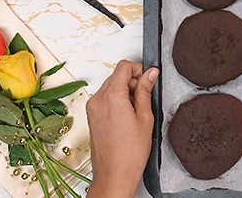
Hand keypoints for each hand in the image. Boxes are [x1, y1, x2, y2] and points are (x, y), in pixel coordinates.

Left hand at [86, 60, 158, 197]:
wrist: (114, 175)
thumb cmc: (129, 153)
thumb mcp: (145, 118)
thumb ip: (146, 91)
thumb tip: (150, 74)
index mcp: (112, 97)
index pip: (123, 67)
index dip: (138, 69)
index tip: (148, 78)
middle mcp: (98, 100)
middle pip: (116, 75)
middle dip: (132, 81)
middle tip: (145, 96)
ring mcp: (92, 108)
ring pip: (110, 86)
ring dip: (124, 91)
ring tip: (136, 111)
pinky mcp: (91, 116)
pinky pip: (104, 98)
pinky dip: (116, 100)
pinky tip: (127, 117)